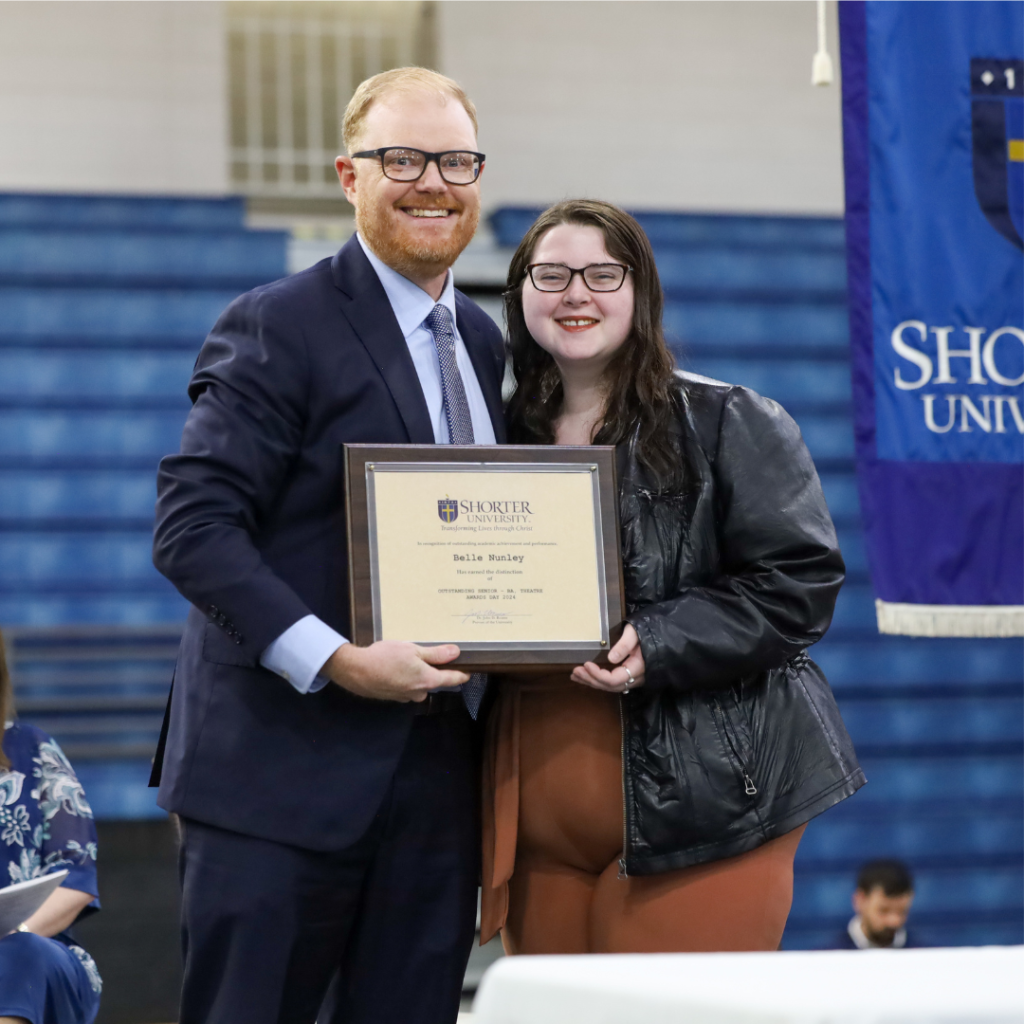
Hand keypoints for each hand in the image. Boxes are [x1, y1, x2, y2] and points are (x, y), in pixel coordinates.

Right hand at [324, 641, 468, 702]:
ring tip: (406, 660)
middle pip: (433, 682)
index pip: (452, 679)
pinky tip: (394, 669)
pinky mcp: (393, 697)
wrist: (356, 670)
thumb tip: (456, 653)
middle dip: (432, 671)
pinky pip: (405, 687)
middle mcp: (419, 693)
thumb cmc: (385, 657)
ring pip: (418, 685)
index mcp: (427, 680)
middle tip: (427, 656)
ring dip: (416, 675)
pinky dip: (404, 679)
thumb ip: (435, 654)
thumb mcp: (413, 650)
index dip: (462, 675)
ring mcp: (405, 697)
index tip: (469, 672)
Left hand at [571, 623, 644, 693]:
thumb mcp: (635, 633)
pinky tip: (585, 677)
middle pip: (610, 686)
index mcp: (638, 667)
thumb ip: (625, 645)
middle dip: (592, 679)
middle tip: (576, 671)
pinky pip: (612, 683)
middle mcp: (635, 678)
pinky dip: (597, 680)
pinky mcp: (629, 676)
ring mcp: (633, 679)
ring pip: (610, 687)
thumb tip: (611, 658)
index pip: (615, 679)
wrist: (660, 634)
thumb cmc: (648, 631)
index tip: (586, 664)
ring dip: (592, 682)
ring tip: (575, 675)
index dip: (599, 675)